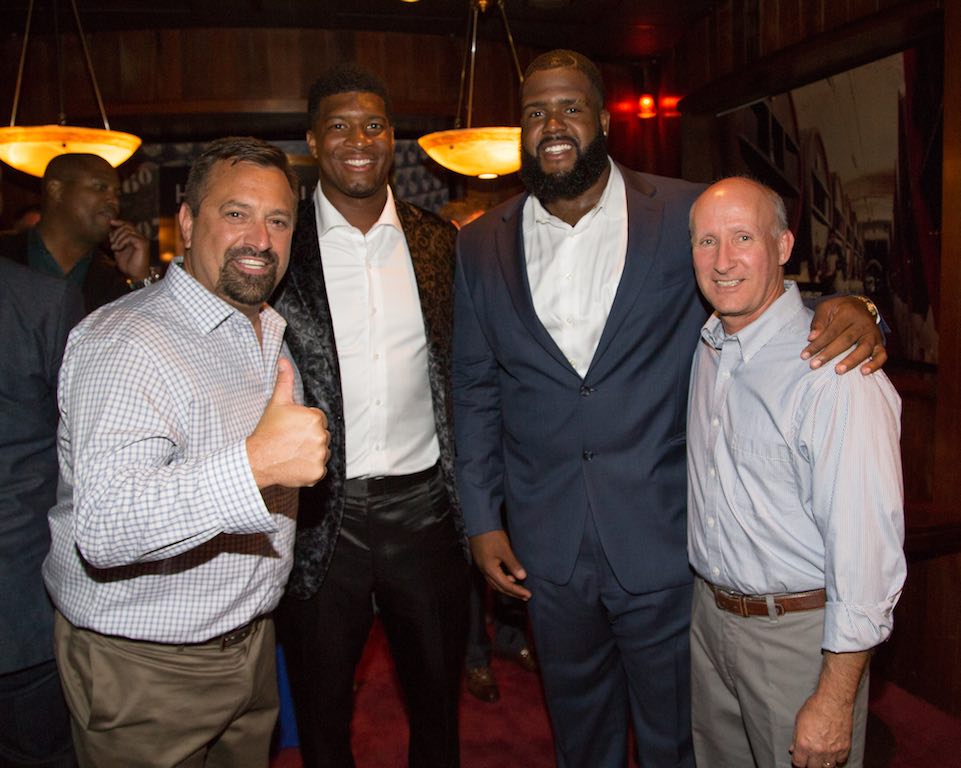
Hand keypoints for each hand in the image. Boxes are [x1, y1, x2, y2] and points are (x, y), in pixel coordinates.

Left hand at [109, 219, 149, 279]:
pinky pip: (130, 237)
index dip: (119, 222)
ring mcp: (143, 240)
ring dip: (117, 238)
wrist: (135, 275)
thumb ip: (116, 240)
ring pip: (127, 231)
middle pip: (127, 226)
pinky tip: (118, 249)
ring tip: (114, 248)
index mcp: (136, 238)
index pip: (128, 225)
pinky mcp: (143, 244)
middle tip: (111, 243)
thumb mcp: (118, 250)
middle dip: (116, 232)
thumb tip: (111, 231)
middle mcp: (141, 238)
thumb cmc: (128, 264)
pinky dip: (121, 242)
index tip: (110, 222)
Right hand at [246, 357, 329, 487]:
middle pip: (321, 436)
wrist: (258, 458)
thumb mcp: (277, 403)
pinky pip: (320, 469)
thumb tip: (283, 361)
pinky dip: (310, 468)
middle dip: (309, 437)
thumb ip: (285, 380)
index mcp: (315, 418)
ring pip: (321, 452)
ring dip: (311, 452)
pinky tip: (296, 463)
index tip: (292, 429)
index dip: (304, 424)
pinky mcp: (318, 472)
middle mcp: (321, 437)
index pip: (318, 420)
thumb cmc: (267, 431)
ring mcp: (320, 456)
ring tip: (293, 451)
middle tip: (291, 441)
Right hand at [470, 530, 530, 600]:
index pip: (506, 585)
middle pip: (500, 587)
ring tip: (519, 589)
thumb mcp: (504, 550)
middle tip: (525, 596)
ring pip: (496, 583)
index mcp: (490, 570)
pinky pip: (493, 577)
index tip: (528, 595)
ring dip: (507, 588)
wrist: (478, 525)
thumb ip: (513, 564)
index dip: (517, 591)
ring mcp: (483, 567)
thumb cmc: (492, 536)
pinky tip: (510, 577)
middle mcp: (485, 571)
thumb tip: (523, 577)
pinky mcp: (483, 563)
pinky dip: (503, 580)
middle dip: (513, 593)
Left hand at [790, 691, 852, 767]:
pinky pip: (840, 761)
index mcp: (804, 744)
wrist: (834, 701)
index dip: (798, 762)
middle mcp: (818, 751)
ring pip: (827, 767)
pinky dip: (836, 759)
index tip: (799, 759)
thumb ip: (796, 738)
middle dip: (810, 763)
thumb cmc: (815, 707)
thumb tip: (793, 749)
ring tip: (820, 756)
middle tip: (809, 757)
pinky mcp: (844, 748)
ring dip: (823, 763)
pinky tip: (832, 753)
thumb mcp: (799, 721)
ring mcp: (833, 751)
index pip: (799, 763)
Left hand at [802, 295, 885, 374]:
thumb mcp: (826, 308)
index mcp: (848, 313)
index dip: (818, 344)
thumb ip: (818, 322)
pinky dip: (875, 364)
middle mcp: (863, 323)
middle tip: (815, 365)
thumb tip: (811, 338)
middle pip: (846, 340)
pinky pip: (882, 355)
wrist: (860, 306)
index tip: (804, 356)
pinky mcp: (880, 343)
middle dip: (829, 354)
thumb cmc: (839, 310)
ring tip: (839, 371)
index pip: (831, 331)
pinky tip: (864, 372)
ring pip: (864, 348)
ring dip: (851, 360)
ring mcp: (873, 334)